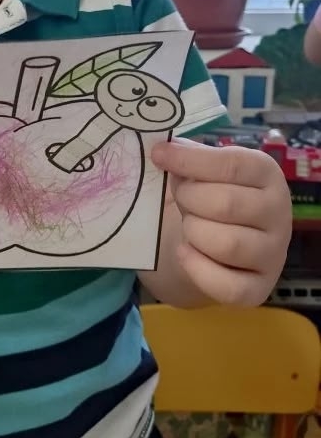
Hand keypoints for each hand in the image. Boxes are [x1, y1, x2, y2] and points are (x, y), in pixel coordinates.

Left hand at [151, 137, 292, 305]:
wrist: (213, 245)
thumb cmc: (207, 197)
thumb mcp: (200, 171)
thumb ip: (186, 157)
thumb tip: (164, 148)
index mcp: (266, 174)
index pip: (231, 164)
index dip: (190, 160)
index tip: (158, 156)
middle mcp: (279, 212)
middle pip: (226, 204)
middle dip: (189, 200)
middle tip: (181, 200)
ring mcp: (273, 254)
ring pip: (227, 244)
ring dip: (194, 233)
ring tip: (189, 226)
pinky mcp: (259, 289)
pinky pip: (227, 286)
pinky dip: (197, 269)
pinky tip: (185, 252)